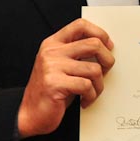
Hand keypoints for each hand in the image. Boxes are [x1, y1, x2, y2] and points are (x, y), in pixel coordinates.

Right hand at [17, 18, 114, 137]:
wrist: (31, 115)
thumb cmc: (52, 90)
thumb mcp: (62, 65)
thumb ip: (77, 53)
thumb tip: (107, 47)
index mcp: (53, 43)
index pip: (80, 25)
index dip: (100, 33)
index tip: (108, 46)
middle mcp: (51, 52)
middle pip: (94, 44)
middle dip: (108, 60)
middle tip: (105, 72)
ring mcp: (51, 67)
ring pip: (94, 68)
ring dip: (99, 84)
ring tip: (92, 92)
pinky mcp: (54, 84)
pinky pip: (87, 85)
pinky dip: (91, 96)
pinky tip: (85, 100)